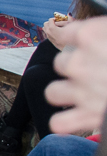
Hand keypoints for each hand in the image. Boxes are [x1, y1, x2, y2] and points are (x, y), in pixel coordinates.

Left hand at [46, 17, 106, 133]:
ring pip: (54, 92)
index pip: (66, 33)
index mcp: (90, 35)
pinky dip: (68, 122)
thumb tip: (98, 35)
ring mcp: (81, 90)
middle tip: (100, 71)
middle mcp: (79, 62)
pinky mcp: (87, 116)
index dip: (80, 41)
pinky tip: (79, 117)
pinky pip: (59, 122)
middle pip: (62, 63)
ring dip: (67, 94)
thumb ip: (106, 32)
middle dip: (78, 68)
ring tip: (86, 94)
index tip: (89, 45)